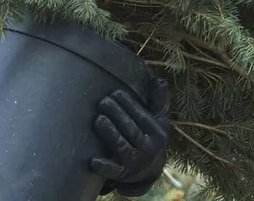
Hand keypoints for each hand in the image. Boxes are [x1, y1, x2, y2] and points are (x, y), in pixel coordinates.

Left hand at [91, 76, 169, 195]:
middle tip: (102, 102)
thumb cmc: (149, 135)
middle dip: (116, 114)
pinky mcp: (123, 174)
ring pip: (121, 146)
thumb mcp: (159, 119)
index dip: (128, 104)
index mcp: (157, 133)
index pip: (142, 116)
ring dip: (109, 133)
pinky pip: (114, 171)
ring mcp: (135, 163)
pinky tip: (94, 161)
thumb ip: (158, 100)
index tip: (115, 93)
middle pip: (130, 129)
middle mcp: (148, 149)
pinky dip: (104, 167)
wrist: (149, 169)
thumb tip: (159, 79)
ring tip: (98, 119)